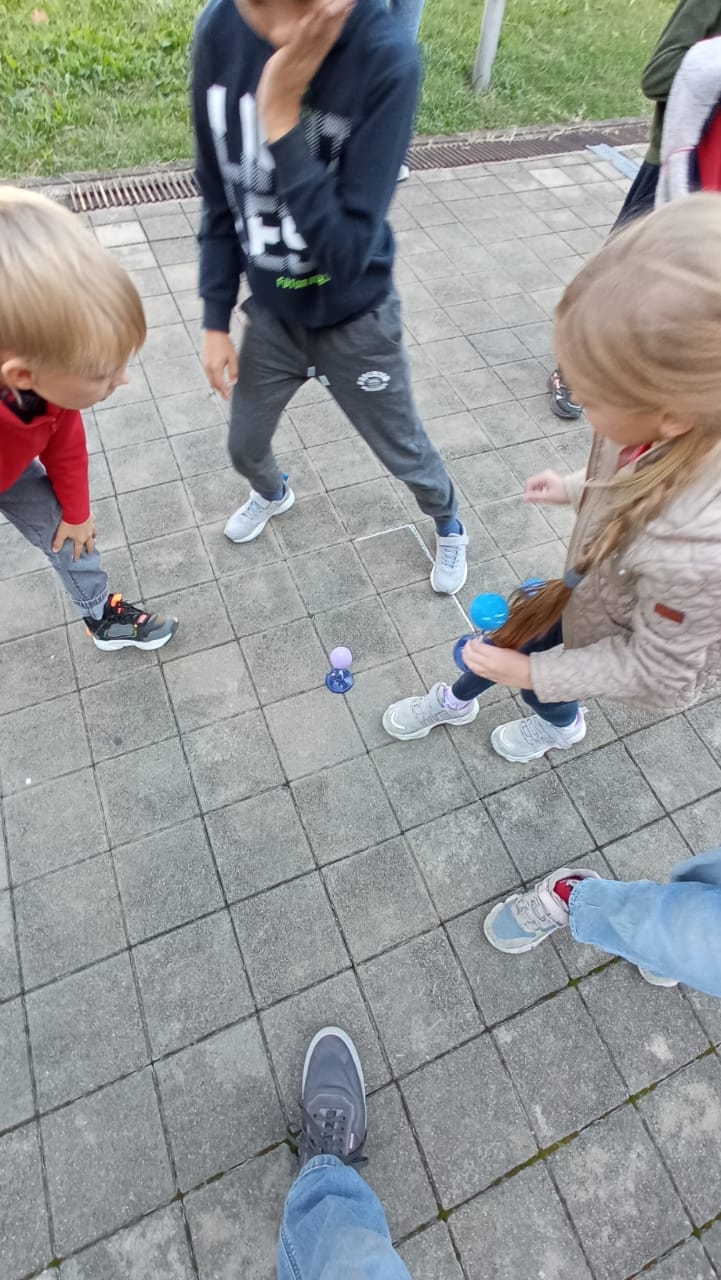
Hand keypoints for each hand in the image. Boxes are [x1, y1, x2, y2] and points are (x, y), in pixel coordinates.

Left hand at [52, 514, 95, 560]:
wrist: (76, 509)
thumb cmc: (69, 521)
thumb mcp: (61, 533)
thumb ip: (58, 542)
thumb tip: (55, 551)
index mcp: (79, 540)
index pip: (78, 550)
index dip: (76, 556)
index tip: (76, 560)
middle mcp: (87, 535)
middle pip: (90, 545)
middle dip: (89, 550)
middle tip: (90, 553)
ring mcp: (91, 527)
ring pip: (94, 535)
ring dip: (93, 538)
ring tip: (93, 540)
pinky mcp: (92, 520)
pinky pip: (93, 525)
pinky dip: (93, 527)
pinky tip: (92, 525)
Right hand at [202, 330, 237, 399]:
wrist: (214, 333)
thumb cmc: (224, 344)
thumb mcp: (233, 358)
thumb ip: (234, 371)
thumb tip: (234, 382)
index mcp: (216, 368)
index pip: (220, 385)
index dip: (224, 392)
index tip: (228, 398)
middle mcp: (209, 368)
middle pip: (214, 384)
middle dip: (220, 391)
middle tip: (226, 396)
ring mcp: (205, 365)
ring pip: (210, 380)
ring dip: (216, 386)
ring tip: (223, 389)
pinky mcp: (204, 362)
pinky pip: (208, 375)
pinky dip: (213, 380)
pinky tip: (218, 380)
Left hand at [256, 0, 354, 142]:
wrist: (277, 110)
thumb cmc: (285, 88)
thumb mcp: (298, 67)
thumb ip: (305, 54)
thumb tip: (309, 42)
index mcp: (314, 59)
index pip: (329, 37)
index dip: (340, 21)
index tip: (349, 6)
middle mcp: (310, 58)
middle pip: (327, 34)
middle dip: (338, 16)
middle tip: (349, 1)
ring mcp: (300, 59)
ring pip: (316, 37)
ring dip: (325, 20)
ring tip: (334, 4)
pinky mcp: (287, 60)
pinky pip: (298, 43)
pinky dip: (305, 31)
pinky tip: (310, 18)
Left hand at [461, 640, 531, 688]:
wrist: (530, 675)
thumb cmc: (523, 661)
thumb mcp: (508, 648)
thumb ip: (494, 646)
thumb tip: (484, 644)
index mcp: (495, 655)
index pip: (477, 646)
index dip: (473, 641)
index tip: (474, 638)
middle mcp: (489, 665)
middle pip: (470, 656)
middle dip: (466, 648)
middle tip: (467, 644)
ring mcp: (489, 673)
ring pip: (470, 665)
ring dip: (466, 658)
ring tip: (465, 652)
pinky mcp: (491, 679)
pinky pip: (476, 672)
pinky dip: (471, 665)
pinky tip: (471, 662)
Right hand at [524, 470, 568, 504]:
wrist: (576, 490)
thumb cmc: (564, 493)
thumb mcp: (547, 497)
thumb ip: (535, 497)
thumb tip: (525, 498)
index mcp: (544, 476)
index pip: (529, 483)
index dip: (528, 492)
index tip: (529, 499)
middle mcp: (546, 474)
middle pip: (533, 483)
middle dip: (533, 492)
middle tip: (537, 500)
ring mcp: (549, 476)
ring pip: (538, 485)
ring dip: (538, 492)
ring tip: (544, 498)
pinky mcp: (552, 480)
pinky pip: (543, 485)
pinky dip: (543, 491)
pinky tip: (548, 496)